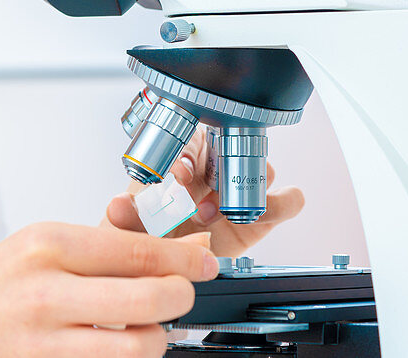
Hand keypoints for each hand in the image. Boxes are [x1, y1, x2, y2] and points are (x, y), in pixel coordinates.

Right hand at [0, 222, 218, 356]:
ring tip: (143, 328)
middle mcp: (46, 291)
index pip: (138, 249)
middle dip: (180, 296)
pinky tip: (111, 347)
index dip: (183, 258)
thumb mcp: (27, 249)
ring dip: (154, 338)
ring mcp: (43, 341)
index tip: (201, 261)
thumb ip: (90, 248)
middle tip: (180, 294)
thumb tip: (159, 247)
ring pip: (139, 344)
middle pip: (150, 295)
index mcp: (44, 244)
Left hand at [102, 128, 304, 257]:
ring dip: (243, 190)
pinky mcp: (264, 216)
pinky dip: (279, 204)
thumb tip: (118, 205)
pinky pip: (289, 200)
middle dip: (220, 170)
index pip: (194, 138)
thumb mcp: (132, 226)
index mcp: (182, 160)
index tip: (179, 174)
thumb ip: (127, 215)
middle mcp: (215, 170)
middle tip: (198, 198)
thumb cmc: (148, 236)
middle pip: (235, 146)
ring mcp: (240, 191)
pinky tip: (250, 220)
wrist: (166, 269)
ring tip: (215, 215)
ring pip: (262, 169)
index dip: (190, 153)